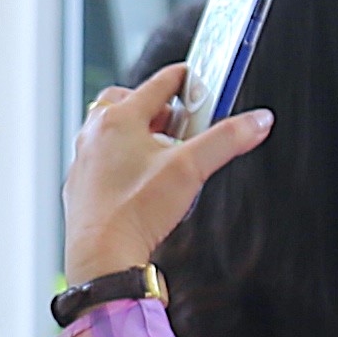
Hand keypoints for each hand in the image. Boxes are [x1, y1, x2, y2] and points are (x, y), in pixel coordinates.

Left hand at [62, 63, 274, 285]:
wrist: (102, 257)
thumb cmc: (135, 211)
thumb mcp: (191, 169)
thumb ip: (227, 140)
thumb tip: (257, 122)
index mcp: (119, 119)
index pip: (159, 82)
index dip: (186, 79)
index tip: (200, 81)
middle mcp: (95, 133)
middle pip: (128, 101)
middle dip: (157, 108)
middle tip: (180, 124)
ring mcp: (84, 159)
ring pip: (112, 131)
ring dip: (139, 134)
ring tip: (165, 153)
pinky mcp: (81, 185)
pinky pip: (103, 159)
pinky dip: (123, 160)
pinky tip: (142, 180)